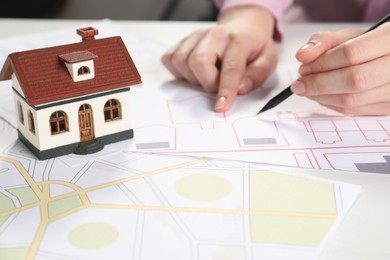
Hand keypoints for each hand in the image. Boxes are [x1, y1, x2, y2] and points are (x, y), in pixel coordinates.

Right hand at [161, 6, 276, 111]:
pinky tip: (194, 72)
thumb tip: (241, 89)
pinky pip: (170, 60)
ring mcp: (196, 36)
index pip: (230, 67)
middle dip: (207, 83)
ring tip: (208, 76)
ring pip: (181, 61)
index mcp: (238, 40)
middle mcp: (215, 35)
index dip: (225, 90)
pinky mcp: (183, 41)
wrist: (242, 25)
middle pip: (198, 62)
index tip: (220, 107)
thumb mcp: (268, 59)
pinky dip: (179, 72)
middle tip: (218, 85)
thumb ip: (258, 75)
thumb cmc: (253, 46)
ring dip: (193, 78)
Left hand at [292, 23, 389, 114]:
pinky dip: (333, 105)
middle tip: (300, 84)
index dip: (322, 64)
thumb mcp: (349, 36)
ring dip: (323, 97)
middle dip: (319, 84)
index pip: (352, 53)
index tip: (303, 69)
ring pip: (354, 100)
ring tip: (308, 90)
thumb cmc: (368, 47)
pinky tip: (323, 97)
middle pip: (354, 80)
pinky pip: (356, 111)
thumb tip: (302, 56)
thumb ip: (324, 42)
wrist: (388, 61)